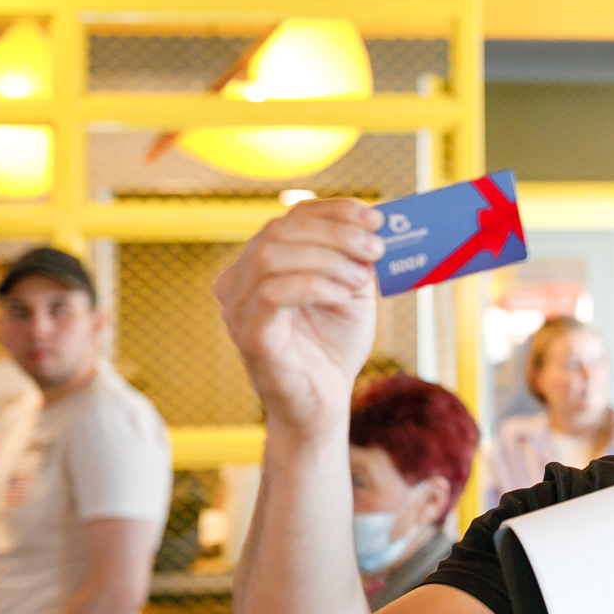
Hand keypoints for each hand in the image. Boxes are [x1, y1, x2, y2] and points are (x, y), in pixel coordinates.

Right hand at [214, 198, 384, 434]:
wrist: (326, 403)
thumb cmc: (333, 346)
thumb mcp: (350, 290)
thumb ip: (354, 256)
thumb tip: (371, 222)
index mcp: (259, 265)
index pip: (289, 218)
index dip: (333, 210)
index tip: (374, 217)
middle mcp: (239, 282)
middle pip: (279, 231)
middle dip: (335, 233)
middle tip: (375, 249)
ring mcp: (238, 310)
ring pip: (271, 256)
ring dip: (327, 259)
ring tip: (360, 279)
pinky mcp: (250, 336)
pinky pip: (272, 294)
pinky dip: (314, 285)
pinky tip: (342, 296)